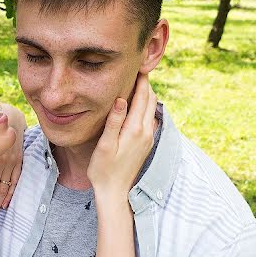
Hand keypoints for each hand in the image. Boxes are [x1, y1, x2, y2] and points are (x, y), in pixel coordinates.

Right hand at [87, 74, 156, 195]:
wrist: (115, 192)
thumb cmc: (104, 170)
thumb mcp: (105, 145)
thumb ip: (114, 121)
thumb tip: (122, 99)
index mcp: (135, 130)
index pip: (142, 97)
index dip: (140, 79)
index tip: (136, 64)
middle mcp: (146, 132)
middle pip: (151, 99)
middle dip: (145, 83)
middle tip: (135, 68)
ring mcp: (148, 138)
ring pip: (152, 108)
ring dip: (146, 94)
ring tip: (135, 81)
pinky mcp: (146, 143)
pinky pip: (149, 118)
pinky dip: (145, 106)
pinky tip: (135, 104)